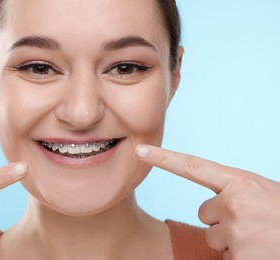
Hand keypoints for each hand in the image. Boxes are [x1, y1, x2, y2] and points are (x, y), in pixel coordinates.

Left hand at [136, 144, 279, 259]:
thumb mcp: (262, 194)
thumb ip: (233, 193)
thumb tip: (209, 208)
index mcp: (240, 182)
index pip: (193, 167)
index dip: (164, 158)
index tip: (140, 150)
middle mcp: (234, 203)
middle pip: (204, 214)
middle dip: (222, 221)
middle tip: (252, 224)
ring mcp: (235, 231)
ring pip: (213, 237)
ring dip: (232, 241)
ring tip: (259, 238)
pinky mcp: (238, 256)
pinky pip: (224, 256)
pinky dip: (240, 258)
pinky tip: (259, 252)